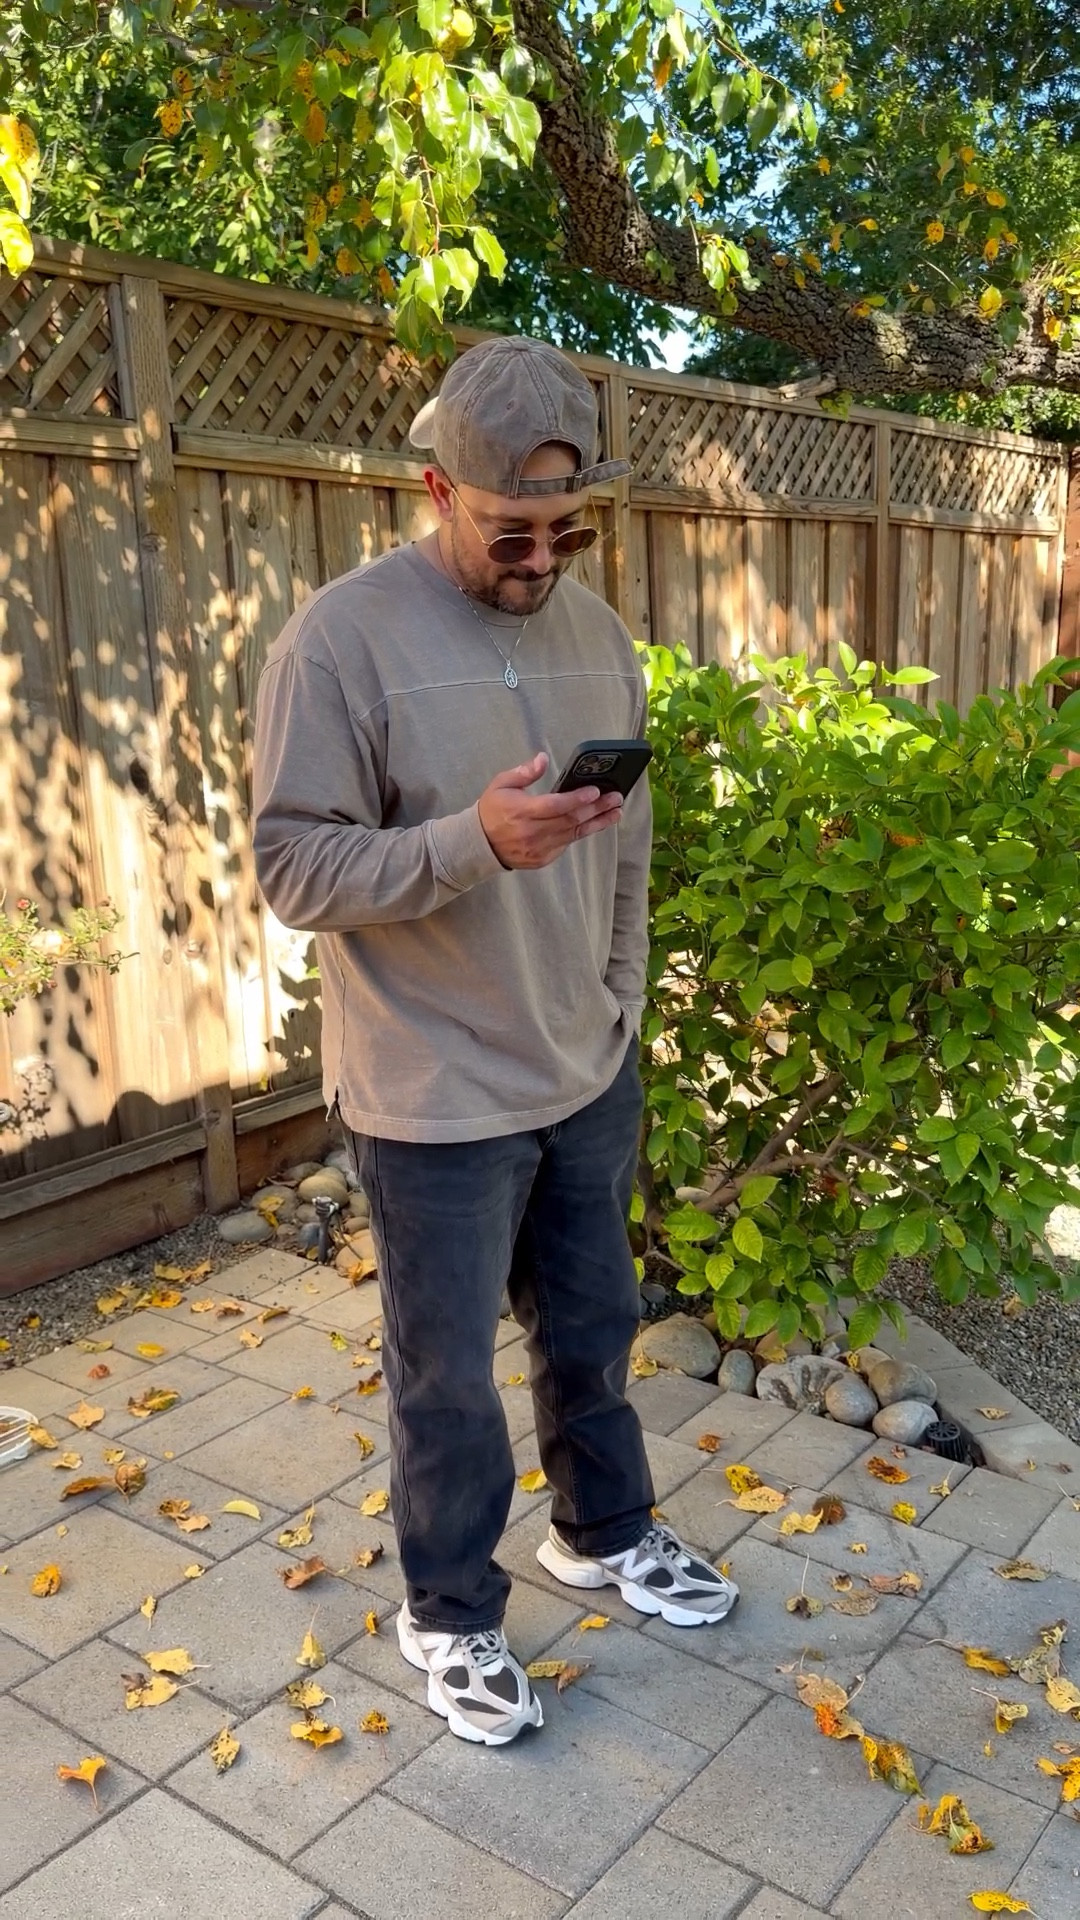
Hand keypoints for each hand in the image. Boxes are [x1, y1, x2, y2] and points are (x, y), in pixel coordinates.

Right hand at [477, 752, 622, 869]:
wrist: (480, 844)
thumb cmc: (493, 810)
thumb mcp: (501, 784)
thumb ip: (524, 772)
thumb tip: (543, 758)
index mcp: (521, 811)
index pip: (554, 805)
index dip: (576, 798)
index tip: (595, 790)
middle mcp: (532, 832)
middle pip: (570, 819)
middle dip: (596, 808)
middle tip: (616, 797)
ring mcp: (538, 848)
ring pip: (574, 833)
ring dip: (597, 822)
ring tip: (615, 812)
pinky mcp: (542, 859)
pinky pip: (566, 844)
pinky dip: (581, 832)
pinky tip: (596, 823)